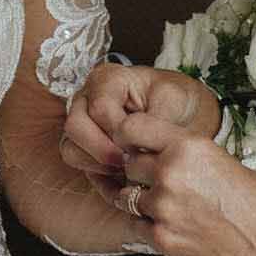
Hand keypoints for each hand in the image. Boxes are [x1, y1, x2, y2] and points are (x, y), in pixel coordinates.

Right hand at [62, 63, 219, 181]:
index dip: (119, 132)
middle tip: (129, 162)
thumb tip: (135, 150)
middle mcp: (87, 99)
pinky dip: (99, 175)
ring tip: (128, 167)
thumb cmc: (178, 102)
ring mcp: (82, 124)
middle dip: (103, 150)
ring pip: (71, 149)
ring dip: (98, 164)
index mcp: (107, 79)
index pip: (99, 109)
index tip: (142, 145)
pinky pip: (79, 166)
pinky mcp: (84, 148)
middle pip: (75, 127)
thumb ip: (153, 121)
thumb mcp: (175, 102)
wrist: (185, 116)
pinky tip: (123, 176)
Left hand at [108, 110, 255, 255]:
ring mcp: (164, 207)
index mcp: (187, 145)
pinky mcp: (163, 238)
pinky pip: (136, 225)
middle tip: (162, 182)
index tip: (130, 143)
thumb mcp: (218, 158)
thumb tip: (149, 150)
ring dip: (142, 201)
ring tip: (171, 207)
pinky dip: (149, 226)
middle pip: (129, 164)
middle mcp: (171, 172)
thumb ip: (181, 152)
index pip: (131, 127)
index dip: (127, 136)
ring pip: (128, 196)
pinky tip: (173, 226)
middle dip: (140, 173)